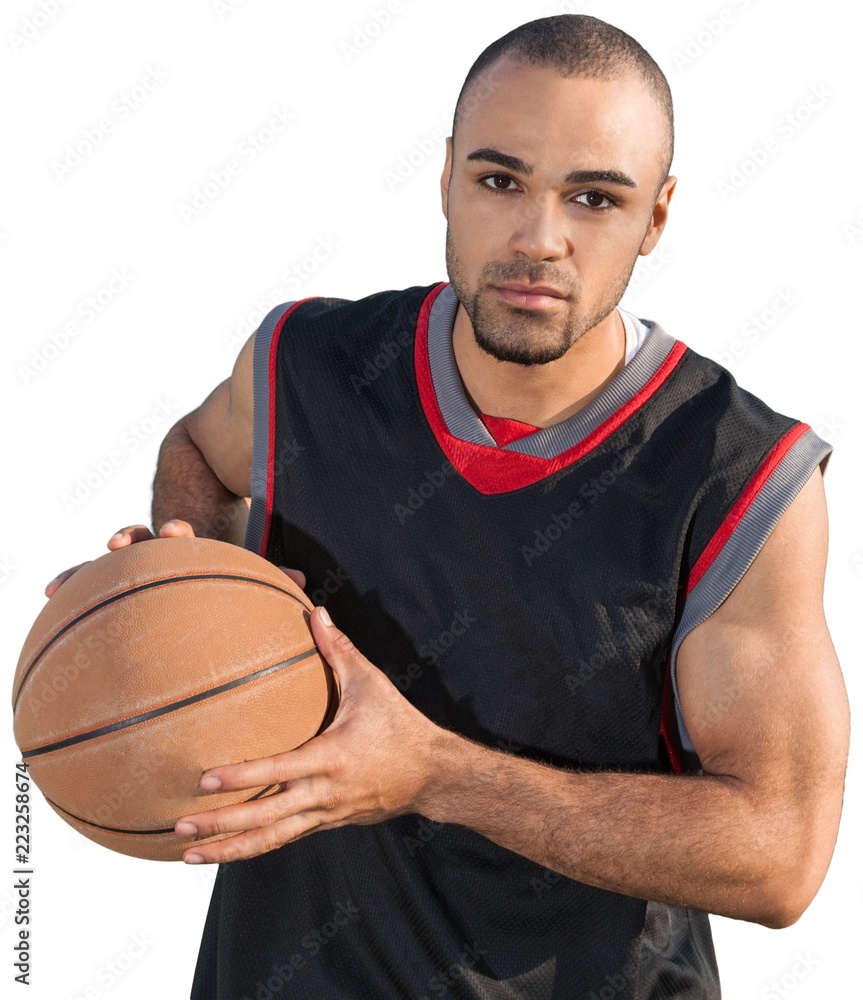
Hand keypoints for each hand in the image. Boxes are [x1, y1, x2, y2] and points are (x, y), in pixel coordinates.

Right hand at [44, 519, 306, 595]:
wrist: (198, 536)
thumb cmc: (227, 566)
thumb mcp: (247, 567)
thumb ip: (271, 575)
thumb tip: (304, 584)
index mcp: (191, 545)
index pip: (181, 536)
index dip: (176, 534)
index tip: (172, 530)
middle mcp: (159, 549)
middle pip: (141, 541)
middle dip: (131, 541)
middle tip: (119, 544)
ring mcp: (138, 563)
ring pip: (108, 563)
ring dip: (88, 569)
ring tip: (59, 581)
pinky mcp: (123, 580)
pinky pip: (94, 586)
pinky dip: (73, 586)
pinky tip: (50, 593)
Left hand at [174, 606, 446, 863]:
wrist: (433, 775)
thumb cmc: (400, 725)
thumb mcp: (372, 684)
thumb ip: (339, 650)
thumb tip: (316, 611)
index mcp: (332, 758)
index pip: (278, 770)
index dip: (241, 777)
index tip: (205, 779)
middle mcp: (324, 794)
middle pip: (266, 817)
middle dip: (221, 825)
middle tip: (180, 826)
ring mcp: (325, 815)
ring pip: (272, 839)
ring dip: (230, 848)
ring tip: (190, 854)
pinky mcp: (327, 824)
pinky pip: (285, 838)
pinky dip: (254, 846)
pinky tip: (226, 849)